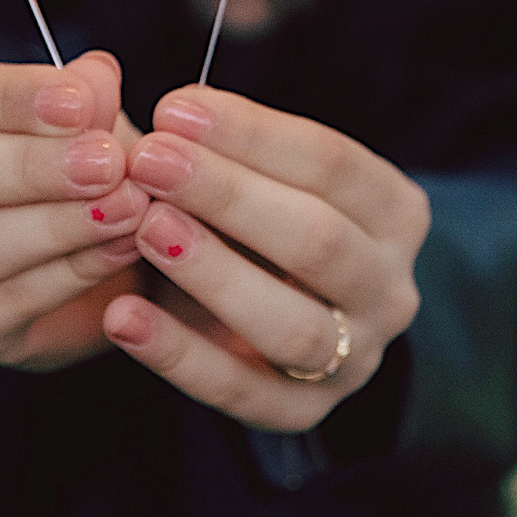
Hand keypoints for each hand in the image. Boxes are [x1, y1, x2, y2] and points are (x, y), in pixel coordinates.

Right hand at [0, 51, 148, 370]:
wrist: (64, 252)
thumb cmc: (50, 163)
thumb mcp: (69, 117)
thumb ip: (80, 96)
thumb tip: (96, 78)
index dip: (7, 98)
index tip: (79, 101)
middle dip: (31, 167)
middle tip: (108, 163)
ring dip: (58, 225)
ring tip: (128, 206)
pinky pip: (2, 304)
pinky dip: (70, 274)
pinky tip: (120, 248)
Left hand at [102, 86, 428, 431]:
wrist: (270, 312)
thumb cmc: (257, 220)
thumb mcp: (255, 173)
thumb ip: (217, 141)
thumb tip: (161, 104)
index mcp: (393, 211)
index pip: (333, 163)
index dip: (252, 133)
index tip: (173, 109)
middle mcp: (390, 288)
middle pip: (318, 239)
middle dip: (228, 194)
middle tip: (149, 159)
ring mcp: (354, 358)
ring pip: (293, 324)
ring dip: (213, 273)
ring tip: (145, 228)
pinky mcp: (302, 411)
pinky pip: (242, 392)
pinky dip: (178, 356)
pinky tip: (122, 318)